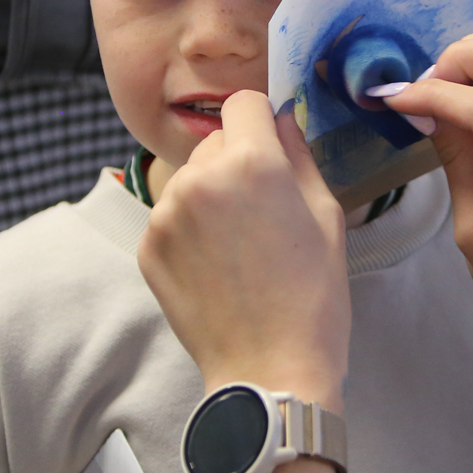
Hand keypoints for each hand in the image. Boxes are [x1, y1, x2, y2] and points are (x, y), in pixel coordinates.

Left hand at [138, 91, 349, 407]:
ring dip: (211, 195)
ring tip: (240, 245)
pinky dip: (191, 230)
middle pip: (215, 141)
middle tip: (263, 211)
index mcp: (252, 163)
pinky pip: (171, 216)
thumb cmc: (312, 296)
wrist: (270, 370)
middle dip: (236, 161)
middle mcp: (199, 179)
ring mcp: (166, 214)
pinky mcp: (148, 247)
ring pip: (190, 179)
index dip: (261, 120)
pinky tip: (218, 267)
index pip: (243, 103)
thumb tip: (281, 119)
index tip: (271, 147)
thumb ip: (299, 155)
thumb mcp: (325, 215)